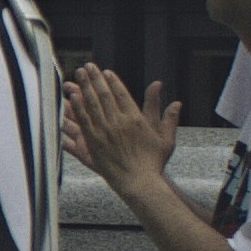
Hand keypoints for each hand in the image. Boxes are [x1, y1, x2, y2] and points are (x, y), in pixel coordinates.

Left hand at [63, 64, 177, 197]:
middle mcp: (118, 122)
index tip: (105, 72)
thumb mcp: (166, 139)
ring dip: (84, 88)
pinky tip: (72, 98)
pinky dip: (78, 108)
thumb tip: (177, 103)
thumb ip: (169, 118)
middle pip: (104, 95)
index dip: (112, 81)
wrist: (139, 183)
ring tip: (77, 76)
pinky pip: (84, 121)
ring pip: (92, 105)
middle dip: (95, 79)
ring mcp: (105, 132)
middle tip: (87, 67)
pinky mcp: (94, 143)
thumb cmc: (154, 163)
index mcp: (135, 119)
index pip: (121, 94)